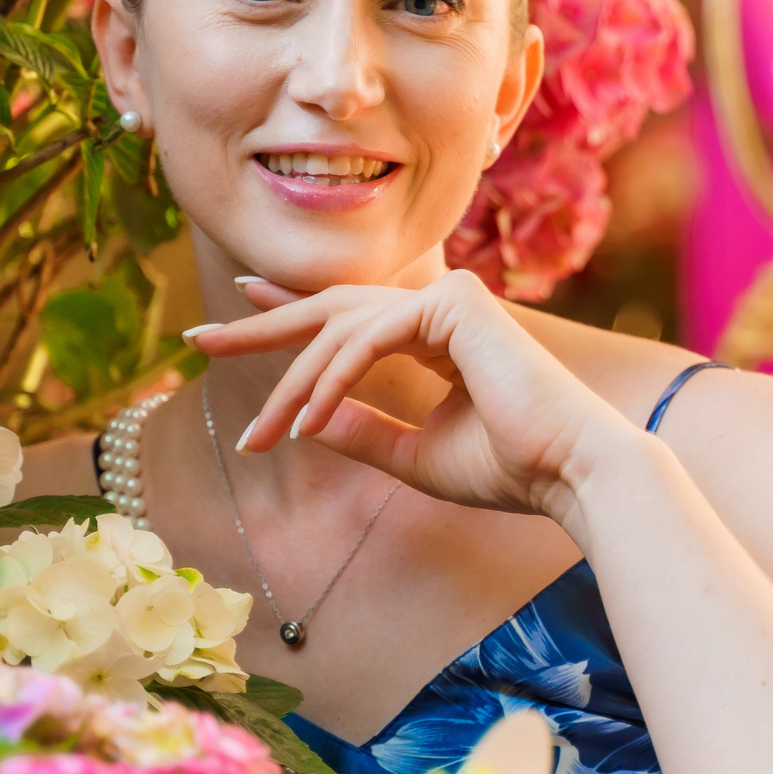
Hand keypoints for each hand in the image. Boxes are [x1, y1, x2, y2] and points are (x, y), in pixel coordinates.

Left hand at [190, 270, 636, 520]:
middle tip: (199, 340)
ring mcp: (450, 299)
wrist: (572, 474)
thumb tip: (304, 420)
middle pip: (332, 307)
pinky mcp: (456, 305)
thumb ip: (363, 432)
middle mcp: (442, 308)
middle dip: (263, 326)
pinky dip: (332, 380)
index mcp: (437, 335)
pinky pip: (370, 338)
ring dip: (293, 383)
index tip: (237, 305)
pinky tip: (305, 421)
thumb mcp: (415, 456)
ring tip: (261, 435)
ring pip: (343, 328)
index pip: (350, 314)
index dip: (290, 310)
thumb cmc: (510, 470)